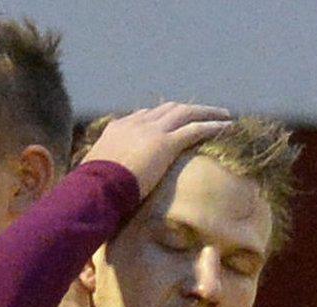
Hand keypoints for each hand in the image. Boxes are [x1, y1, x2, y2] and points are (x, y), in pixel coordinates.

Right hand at [81, 102, 232, 196]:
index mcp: (118, 127)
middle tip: (203, 113)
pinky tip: (226, 127)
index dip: (162, 116)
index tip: (172, 121)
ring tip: (223, 115)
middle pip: (168, 108)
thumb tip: (101, 178)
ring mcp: (152, 131)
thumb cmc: (91, 187)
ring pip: (186, 112)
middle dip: (187, 109)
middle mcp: (137, 123)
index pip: (144, 115)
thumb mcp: (94, 169)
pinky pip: (195, 129)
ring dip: (206, 112)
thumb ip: (103, 166)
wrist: (96, 187)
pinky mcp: (166, 143)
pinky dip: (212, 126)